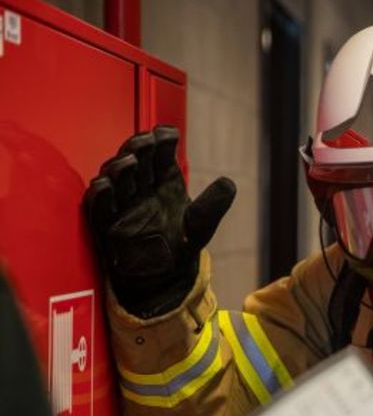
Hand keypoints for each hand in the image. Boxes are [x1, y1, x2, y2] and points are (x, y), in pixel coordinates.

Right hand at [84, 126, 235, 317]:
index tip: (168, 133)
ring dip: (119, 167)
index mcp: (164, 184)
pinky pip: (99, 207)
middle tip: (146, 141)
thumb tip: (229, 183)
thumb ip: (212, 205)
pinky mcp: (107, 226)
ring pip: (115, 178)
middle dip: (138, 148)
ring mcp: (123, 206)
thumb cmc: (180, 249)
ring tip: (130, 161)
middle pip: (135, 161)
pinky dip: (101, 196)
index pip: (160, 155)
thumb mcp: (200, 226)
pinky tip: (106, 185)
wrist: (164, 282)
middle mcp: (141, 190)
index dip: (161, 141)